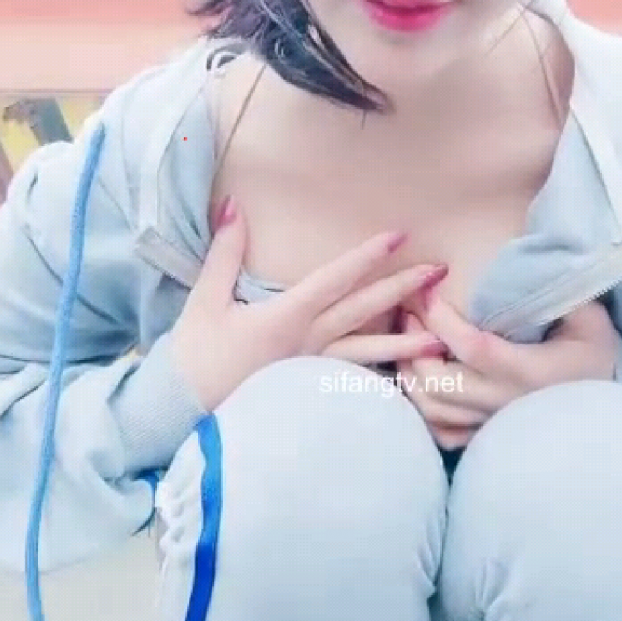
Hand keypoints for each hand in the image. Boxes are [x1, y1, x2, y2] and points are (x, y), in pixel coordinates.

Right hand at [170, 197, 448, 410]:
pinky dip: (379, 380)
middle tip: (439, 272)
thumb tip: (235, 207)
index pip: (335, 280)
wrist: (181, 413)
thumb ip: (225, 253)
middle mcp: (307, 344)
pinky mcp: (308, 393)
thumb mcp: (205, 300)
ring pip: (366, 353)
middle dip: (401, 288)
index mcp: (286, 318)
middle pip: (363, 312)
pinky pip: (351, 383)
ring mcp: (311, 372)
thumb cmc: (194, 357)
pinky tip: (405, 380)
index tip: (398, 236)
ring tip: (439, 339)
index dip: (367, 256)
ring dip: (404, 343)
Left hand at [396, 291, 618, 450]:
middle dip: (413, 343)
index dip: (441, 319)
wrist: (609, 407)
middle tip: (408, 312)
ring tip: (406, 342)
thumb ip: (556, 293)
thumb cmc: (594, 353)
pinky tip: (419, 381)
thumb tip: (526, 264)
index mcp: (530, 372)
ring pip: (432, 408)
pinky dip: (423, 409)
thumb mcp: (587, 318)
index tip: (426, 290)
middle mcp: (504, 402)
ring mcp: (491, 424)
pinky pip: (442, 432)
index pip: (473, 347)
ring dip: (409, 374)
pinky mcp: (485, 436)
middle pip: (439, 382)